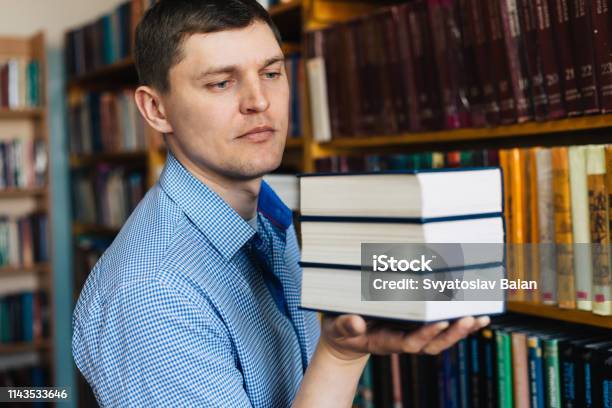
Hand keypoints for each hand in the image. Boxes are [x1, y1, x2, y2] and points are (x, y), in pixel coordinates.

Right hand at [319, 314, 490, 360]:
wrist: (346, 338)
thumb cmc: (340, 329)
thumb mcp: (337, 327)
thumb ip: (346, 326)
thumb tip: (355, 323)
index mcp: (384, 341)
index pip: (409, 342)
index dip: (427, 334)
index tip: (442, 321)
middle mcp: (402, 340)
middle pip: (433, 344)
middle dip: (453, 333)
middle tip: (470, 318)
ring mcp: (411, 335)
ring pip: (441, 338)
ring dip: (462, 330)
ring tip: (480, 317)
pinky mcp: (416, 328)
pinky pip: (440, 328)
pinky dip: (459, 323)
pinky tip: (476, 313)